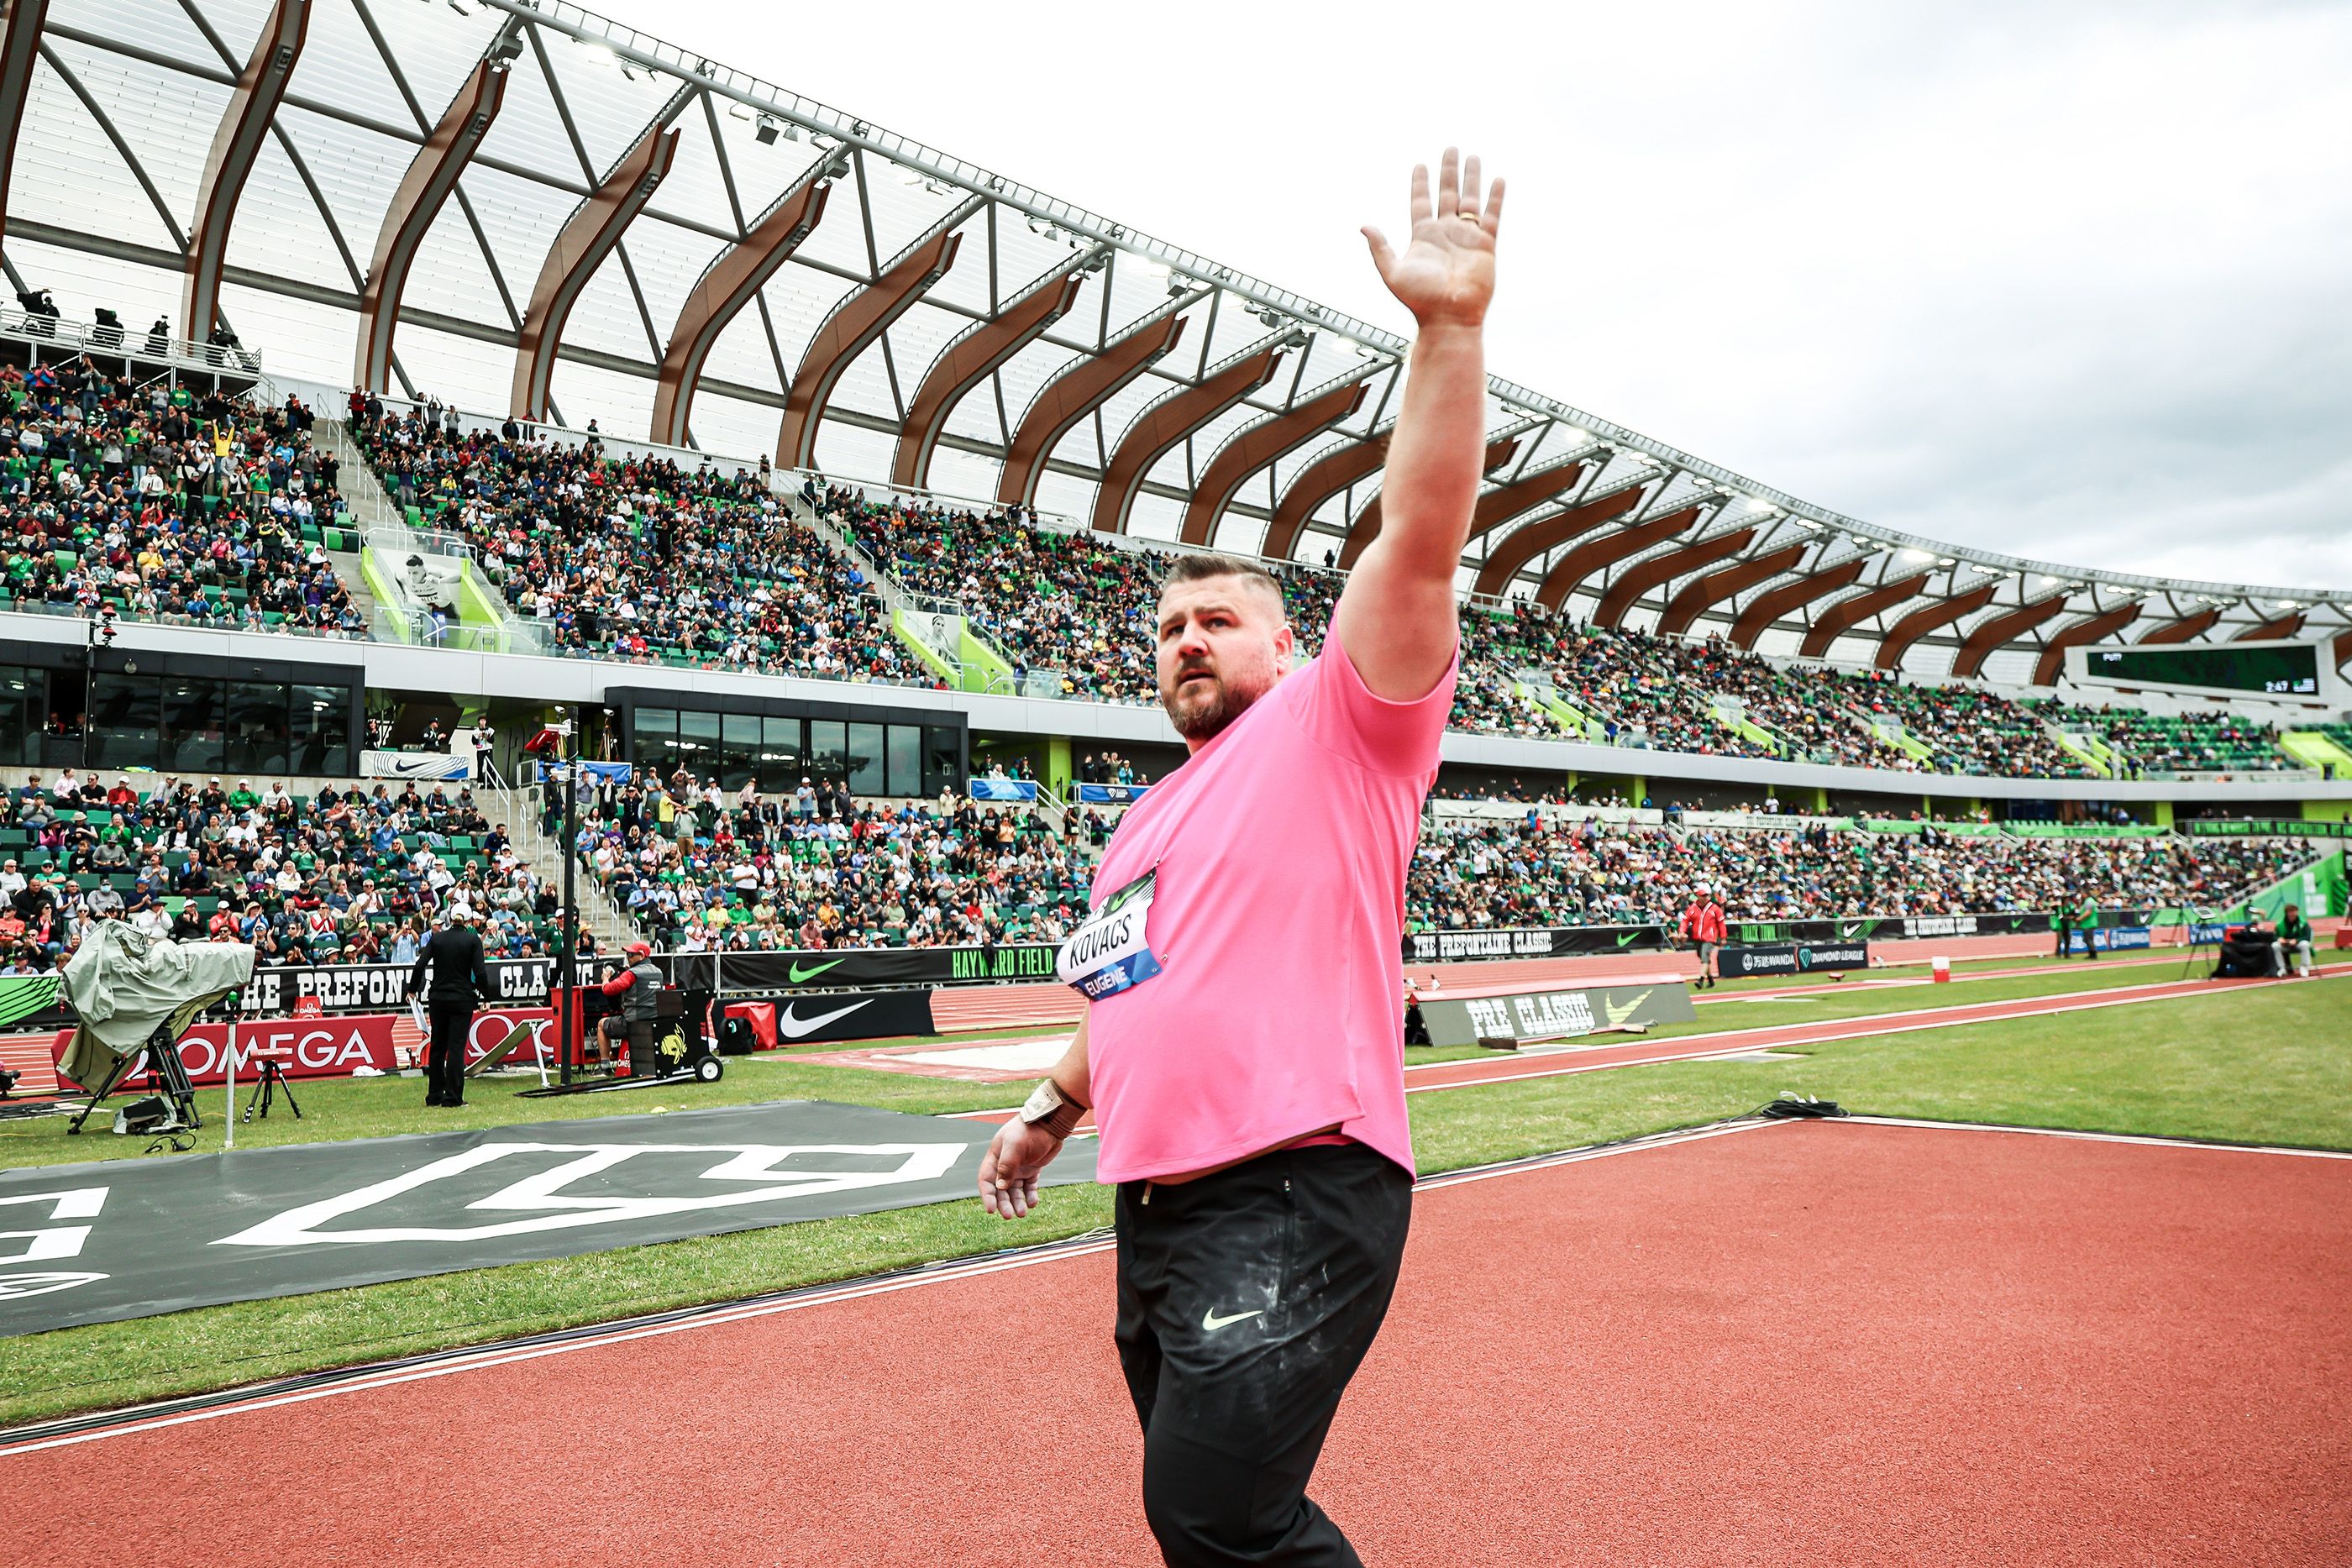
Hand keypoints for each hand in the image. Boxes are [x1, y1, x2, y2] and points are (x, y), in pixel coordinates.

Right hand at [977, 1116, 1064, 1218]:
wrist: (1051, 1123)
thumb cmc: (1030, 1130)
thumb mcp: (1015, 1146)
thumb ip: (1006, 1166)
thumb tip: (1000, 1186)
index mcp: (995, 1157)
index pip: (986, 1180)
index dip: (987, 1195)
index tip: (991, 1210)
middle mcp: (1005, 1164)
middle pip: (1000, 1189)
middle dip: (1004, 1203)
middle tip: (1010, 1215)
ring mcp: (1019, 1167)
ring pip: (1014, 1190)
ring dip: (1017, 1202)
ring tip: (1022, 1213)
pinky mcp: (1032, 1169)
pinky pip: (1029, 1187)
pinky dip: (1030, 1196)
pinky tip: (1033, 1203)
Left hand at [1362, 148, 1502, 327]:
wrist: (1448, 318)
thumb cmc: (1419, 301)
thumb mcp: (1392, 272)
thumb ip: (1380, 247)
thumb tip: (1363, 225)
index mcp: (1423, 236)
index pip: (1421, 201)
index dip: (1420, 183)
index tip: (1420, 165)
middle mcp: (1445, 233)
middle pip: (1447, 194)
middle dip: (1448, 171)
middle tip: (1450, 148)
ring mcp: (1466, 237)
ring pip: (1470, 199)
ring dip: (1471, 178)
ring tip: (1472, 157)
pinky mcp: (1485, 245)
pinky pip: (1491, 216)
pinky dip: (1495, 198)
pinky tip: (1498, 179)